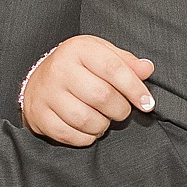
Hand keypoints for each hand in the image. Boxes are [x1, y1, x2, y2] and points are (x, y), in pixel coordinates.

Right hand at [21, 34, 154, 146]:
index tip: (147, 103)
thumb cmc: (78, 67)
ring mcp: (47, 93)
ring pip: (85, 119)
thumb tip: (147, 69)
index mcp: (78, 49)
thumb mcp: (101, 54)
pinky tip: (89, 129)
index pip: (113, 68)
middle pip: (102, 96)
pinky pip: (69, 134)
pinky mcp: (38, 115)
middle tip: (121, 110)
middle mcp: (60, 68)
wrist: (40, 81)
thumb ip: (126, 62)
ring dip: (102, 125)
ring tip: (103, 119)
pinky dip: (85, 137)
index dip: (134, 88)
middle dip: (120, 109)